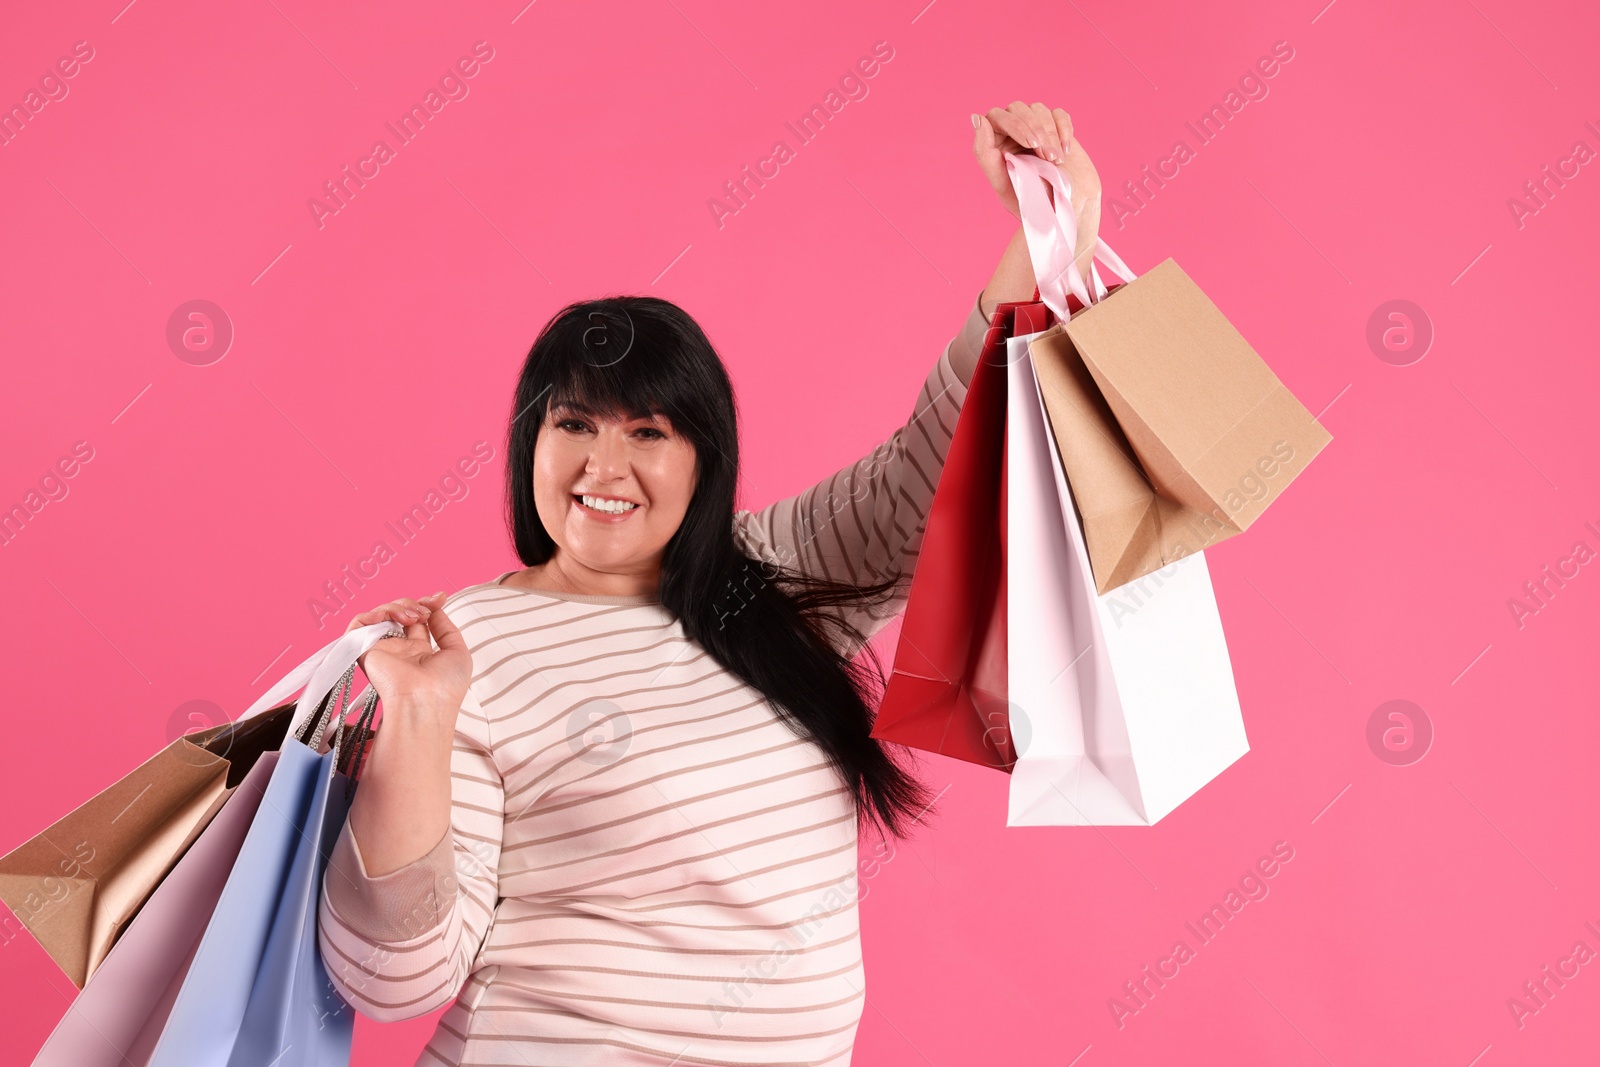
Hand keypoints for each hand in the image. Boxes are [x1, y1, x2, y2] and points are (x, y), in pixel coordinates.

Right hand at [346, 592, 469, 716]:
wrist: (425, 703)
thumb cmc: (445, 686)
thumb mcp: (458, 652)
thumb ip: (446, 627)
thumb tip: (435, 608)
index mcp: (420, 652)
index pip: (418, 619)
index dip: (427, 604)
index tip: (440, 597)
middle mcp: (400, 650)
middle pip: (400, 613)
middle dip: (414, 603)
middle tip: (424, 610)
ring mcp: (382, 650)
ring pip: (382, 614)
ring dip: (398, 606)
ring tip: (412, 617)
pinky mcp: (363, 651)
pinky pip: (358, 624)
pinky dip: (370, 614)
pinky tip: (387, 616)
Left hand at [972, 102, 1102, 275]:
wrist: (1064, 209)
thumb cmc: (1030, 199)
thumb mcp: (1001, 181)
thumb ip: (984, 152)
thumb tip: (976, 117)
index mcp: (994, 142)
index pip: (996, 116)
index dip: (1015, 125)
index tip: (1031, 144)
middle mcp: (1012, 131)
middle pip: (1018, 108)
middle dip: (1035, 129)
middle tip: (1047, 156)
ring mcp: (1035, 127)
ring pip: (1039, 110)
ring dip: (1050, 133)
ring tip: (1055, 160)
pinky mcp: (1057, 127)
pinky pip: (1058, 115)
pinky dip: (1063, 130)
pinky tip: (1065, 152)